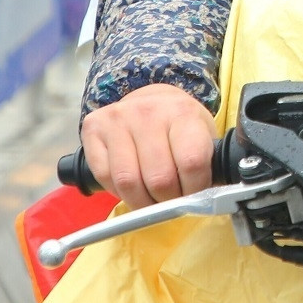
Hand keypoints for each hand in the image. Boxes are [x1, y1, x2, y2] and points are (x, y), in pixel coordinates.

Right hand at [80, 84, 216, 208]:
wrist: (151, 100)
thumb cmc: (180, 125)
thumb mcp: (203, 136)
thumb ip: (207, 164)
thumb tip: (209, 199)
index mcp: (183, 113)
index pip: (192, 163)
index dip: (194, 189)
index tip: (195, 196)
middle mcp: (148, 112)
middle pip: (159, 179)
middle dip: (168, 201)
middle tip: (172, 201)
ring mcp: (118, 118)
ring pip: (128, 182)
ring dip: (142, 202)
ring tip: (152, 199)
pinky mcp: (93, 128)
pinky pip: (104, 176)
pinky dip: (118, 192)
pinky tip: (131, 186)